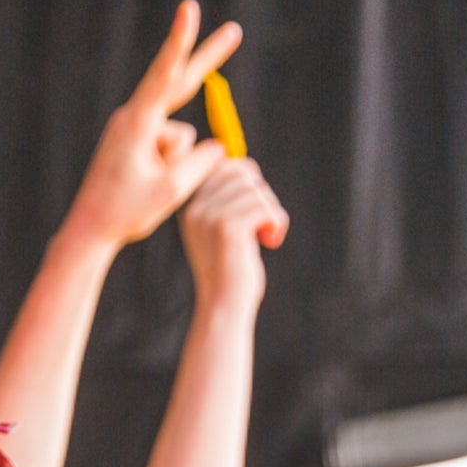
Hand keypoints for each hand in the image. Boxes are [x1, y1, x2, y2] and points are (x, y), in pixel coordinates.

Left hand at [61, 1, 239, 251]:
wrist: (89, 232)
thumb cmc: (125, 213)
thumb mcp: (172, 190)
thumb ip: (202, 161)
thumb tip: (216, 146)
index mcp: (137, 124)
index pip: (165, 75)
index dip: (180, 40)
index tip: (188, 9)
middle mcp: (132, 118)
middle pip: (179, 84)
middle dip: (208, 59)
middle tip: (235, 30)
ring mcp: (132, 128)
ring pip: (179, 137)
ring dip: (175, 164)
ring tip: (144, 187)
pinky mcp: (134, 141)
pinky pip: (169, 148)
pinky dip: (168, 168)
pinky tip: (144, 184)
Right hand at [177, 155, 288, 312]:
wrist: (225, 303)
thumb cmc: (232, 266)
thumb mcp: (223, 227)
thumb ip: (227, 197)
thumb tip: (244, 164)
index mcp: (191, 206)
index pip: (227, 166)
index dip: (249, 180)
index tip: (254, 210)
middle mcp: (194, 209)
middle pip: (243, 173)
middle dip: (262, 196)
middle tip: (263, 223)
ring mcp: (208, 218)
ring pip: (256, 191)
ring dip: (271, 212)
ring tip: (265, 235)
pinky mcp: (227, 229)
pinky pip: (264, 208)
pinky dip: (276, 223)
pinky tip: (270, 241)